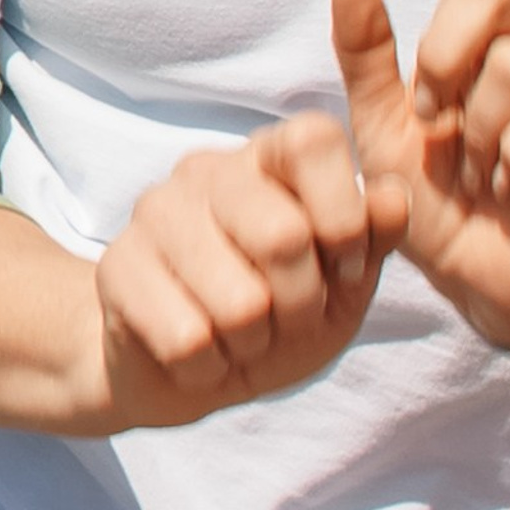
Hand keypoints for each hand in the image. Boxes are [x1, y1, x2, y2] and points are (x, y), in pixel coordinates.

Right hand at [93, 112, 408, 427]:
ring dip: (253, 345)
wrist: (188, 370)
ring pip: (238, 302)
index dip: (343, 213)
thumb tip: (393, 196)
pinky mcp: (116, 267)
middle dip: (301, 305)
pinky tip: (199, 354)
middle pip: (284, 235)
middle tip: (287, 320)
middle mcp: (207, 171)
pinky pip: (188, 339)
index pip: (312, 139)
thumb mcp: (340, 286)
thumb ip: (370, 240)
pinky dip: (210, 368)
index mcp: (267, 159)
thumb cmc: (276, 318)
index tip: (344, 265)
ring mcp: (153, 213)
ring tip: (239, 338)